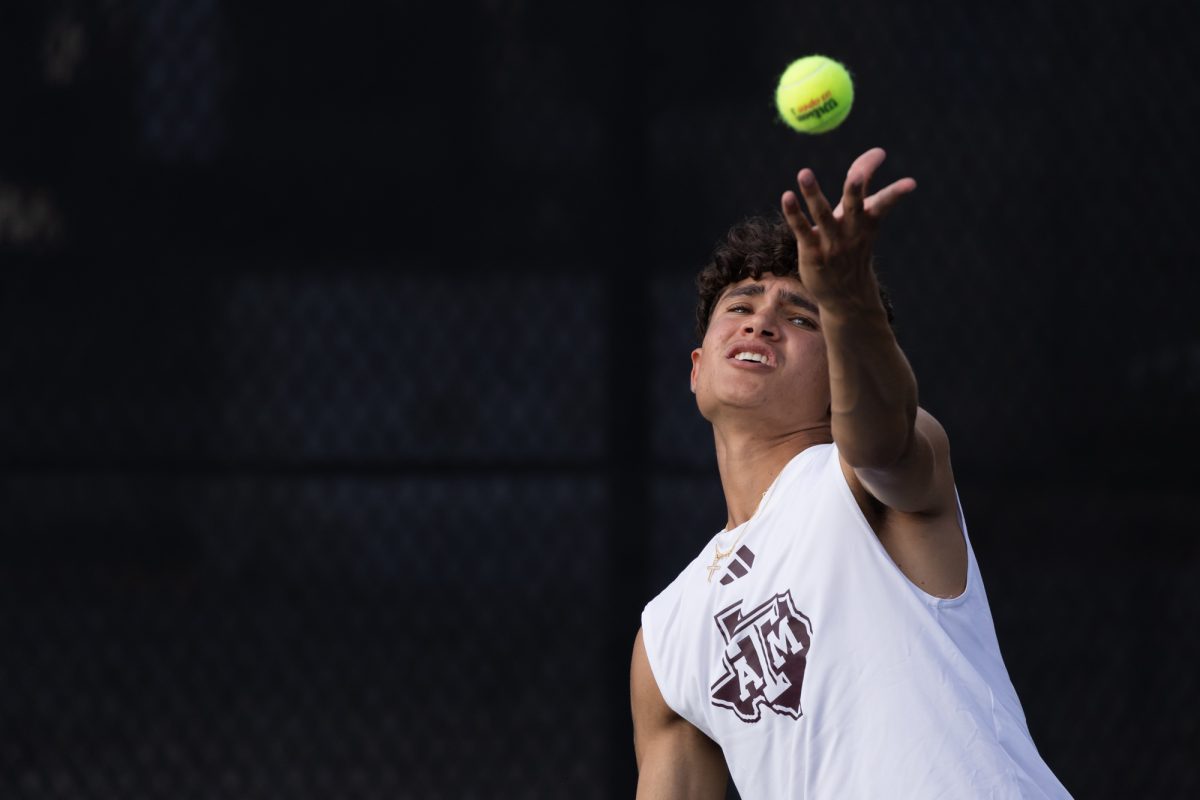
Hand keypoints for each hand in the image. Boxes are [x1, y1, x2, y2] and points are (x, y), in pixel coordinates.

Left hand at [780, 147, 915, 316]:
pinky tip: (787, 196)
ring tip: (804, 173)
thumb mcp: (863, 215)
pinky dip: (794, 213)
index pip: (883, 203)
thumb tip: (878, 151)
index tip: (911, 183)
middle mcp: (851, 230)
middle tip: (856, 175)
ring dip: (813, 194)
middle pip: (854, 206)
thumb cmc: (854, 244)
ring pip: (822, 214)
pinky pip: (802, 230)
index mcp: (868, 221)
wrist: (845, 294)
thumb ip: (865, 182)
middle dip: (856, 191)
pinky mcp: (812, 252)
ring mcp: (832, 242)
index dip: (896, 193)